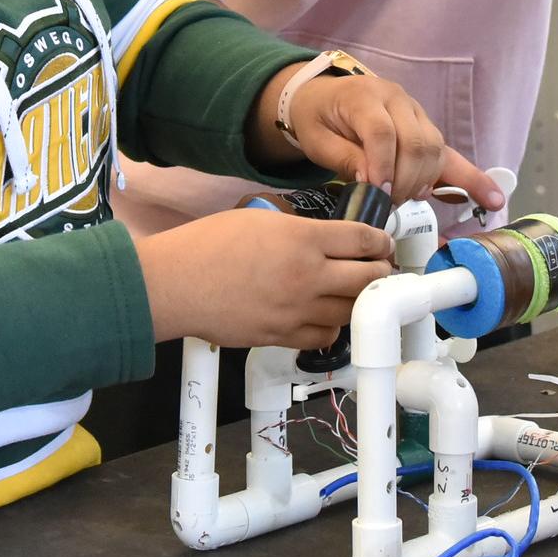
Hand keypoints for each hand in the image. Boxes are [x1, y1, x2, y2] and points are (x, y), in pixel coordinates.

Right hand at [135, 208, 393, 347]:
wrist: (176, 283)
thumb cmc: (207, 245)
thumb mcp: (261, 219)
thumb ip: (299, 231)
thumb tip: (324, 241)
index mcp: (304, 238)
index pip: (364, 240)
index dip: (380, 242)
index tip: (382, 243)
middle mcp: (308, 275)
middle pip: (368, 277)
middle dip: (381, 271)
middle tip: (380, 268)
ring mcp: (297, 310)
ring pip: (351, 311)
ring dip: (360, 301)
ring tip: (357, 293)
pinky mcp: (282, 336)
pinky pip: (324, 337)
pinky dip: (332, 327)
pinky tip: (326, 317)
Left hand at [275, 70, 505, 209]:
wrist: (321, 99)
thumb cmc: (316, 119)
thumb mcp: (317, 140)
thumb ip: (345, 159)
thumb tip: (373, 184)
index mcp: (365, 96)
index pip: (382, 131)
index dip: (381, 165)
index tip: (376, 193)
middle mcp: (397, 99)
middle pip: (415, 142)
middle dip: (404, 180)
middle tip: (386, 202)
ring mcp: (416, 113)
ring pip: (434, 148)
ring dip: (422, 182)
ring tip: (403, 199)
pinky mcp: (427, 131)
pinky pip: (451, 155)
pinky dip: (472, 178)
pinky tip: (494, 198)